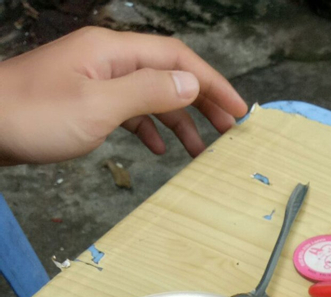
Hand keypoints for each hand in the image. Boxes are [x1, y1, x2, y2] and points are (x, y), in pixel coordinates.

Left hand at [0, 27, 248, 164]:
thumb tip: (189, 85)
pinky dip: (148, 129)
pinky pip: (127, 111)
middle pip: (166, 74)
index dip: (212, 83)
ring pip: (149, 96)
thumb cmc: (32, 115)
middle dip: (201, 101)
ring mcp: (93, 80)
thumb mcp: (98, 107)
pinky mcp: (82, 102)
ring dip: (178, 120)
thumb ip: (147, 94)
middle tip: (229, 131)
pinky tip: (158, 149)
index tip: (238, 110)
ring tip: (201, 151)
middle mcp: (106, 60)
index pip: (176, 59)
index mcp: (112, 52)